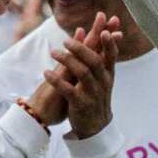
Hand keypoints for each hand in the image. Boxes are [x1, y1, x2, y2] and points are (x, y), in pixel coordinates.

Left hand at [45, 11, 121, 138]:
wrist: (96, 126)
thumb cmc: (97, 96)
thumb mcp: (103, 77)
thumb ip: (101, 55)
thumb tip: (103, 32)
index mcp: (108, 74)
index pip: (111, 55)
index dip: (109, 43)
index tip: (105, 31)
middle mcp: (102, 82)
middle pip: (94, 61)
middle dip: (81, 49)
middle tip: (66, 40)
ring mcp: (92, 93)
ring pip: (82, 73)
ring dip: (67, 60)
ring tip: (53, 52)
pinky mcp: (80, 104)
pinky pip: (68, 90)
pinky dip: (56, 80)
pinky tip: (46, 72)